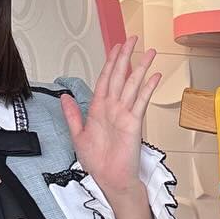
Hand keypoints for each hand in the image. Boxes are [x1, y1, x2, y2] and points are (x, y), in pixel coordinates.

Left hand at [60, 36, 159, 199]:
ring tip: (150, 52)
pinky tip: (154, 75)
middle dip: (126, 56)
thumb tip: (65, 96)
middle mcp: (113, 108)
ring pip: (132, 84)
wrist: (109, 179)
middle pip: (120, 75)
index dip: (111, 62)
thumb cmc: (97, 162)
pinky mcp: (134, 122)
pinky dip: (147, 87)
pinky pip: (141, 100)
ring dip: (140, 67)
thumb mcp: (78, 135)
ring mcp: (125, 114)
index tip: (116, 47)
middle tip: (132, 39)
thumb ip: (72, 114)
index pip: (106, 78)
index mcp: (99, 108)